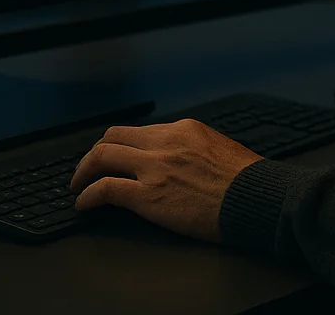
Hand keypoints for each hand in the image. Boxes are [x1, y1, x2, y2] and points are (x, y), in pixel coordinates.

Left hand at [68, 119, 264, 242]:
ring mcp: (155, 168)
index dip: (119, 145)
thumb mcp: (219, 148)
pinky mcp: (149, 195)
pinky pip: (105, 189)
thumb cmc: (247, 182)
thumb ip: (192, 149)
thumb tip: (178, 161)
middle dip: (95, 153)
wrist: (257, 199)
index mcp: (183, 129)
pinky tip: (84, 204)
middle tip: (87, 169)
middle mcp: (165, 142)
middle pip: (113, 137)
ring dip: (83, 172)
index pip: (138, 131)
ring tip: (77, 186)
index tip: (112, 157)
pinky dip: (88, 195)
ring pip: (102, 156)